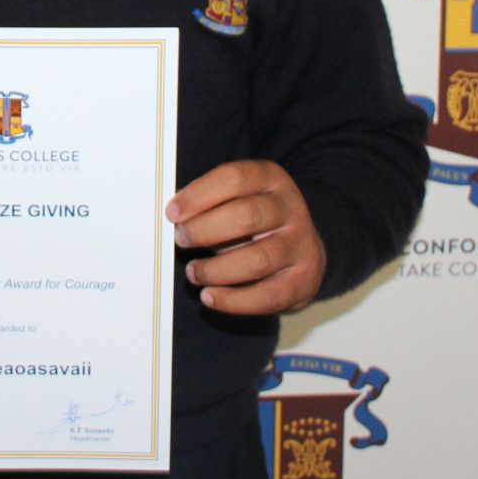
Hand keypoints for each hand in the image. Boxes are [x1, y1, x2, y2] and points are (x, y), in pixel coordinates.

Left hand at [165, 159, 325, 315]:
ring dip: (216, 270)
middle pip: (247, 216)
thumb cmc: (255, 222)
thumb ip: (208, 202)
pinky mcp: (305, 280)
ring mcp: (301, 244)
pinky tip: (210, 297)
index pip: (235, 178)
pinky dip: (233, 301)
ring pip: (257, 260)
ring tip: (193, 272)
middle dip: (205, 230)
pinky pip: (268, 296)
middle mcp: (290, 208)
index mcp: (270, 179)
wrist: (302, 250)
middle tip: (181, 240)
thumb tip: (174, 214)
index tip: (172, 213)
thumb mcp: (237, 199)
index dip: (199, 195)